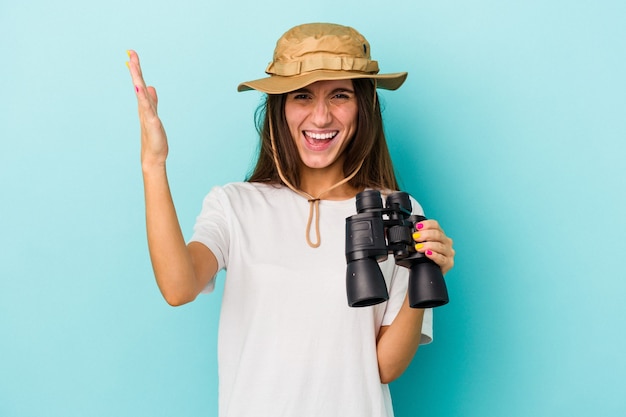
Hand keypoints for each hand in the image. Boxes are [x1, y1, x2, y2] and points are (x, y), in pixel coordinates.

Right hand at [126, 50, 168, 168]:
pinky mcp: (152, 122)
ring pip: (141, 93)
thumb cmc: (154, 137)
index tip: (132, 54)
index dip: (136, 69)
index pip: (140, 83)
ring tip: (133, 65)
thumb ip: (152, 100)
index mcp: (144, 104)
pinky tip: (141, 88)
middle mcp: (143, 107)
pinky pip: (147, 107)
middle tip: (131, 52)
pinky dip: (143, 97)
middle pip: (138, 84)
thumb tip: (149, 87)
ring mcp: (147, 114)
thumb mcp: (154, 114)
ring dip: (137, 79)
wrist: (154, 155)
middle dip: (135, 69)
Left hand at [412, 219, 454, 274]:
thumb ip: (417, 238)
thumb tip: (408, 233)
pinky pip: (442, 259)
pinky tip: (428, 253)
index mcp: (440, 235)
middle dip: (425, 235)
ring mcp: (448, 253)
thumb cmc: (423, 258)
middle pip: (438, 235)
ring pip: (440, 246)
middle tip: (415, 237)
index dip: (427, 224)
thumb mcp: (420, 245)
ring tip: (419, 247)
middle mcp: (446, 242)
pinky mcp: (448, 263)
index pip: (436, 225)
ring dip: (428, 245)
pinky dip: (434, 255)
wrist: (427, 272)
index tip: (418, 226)